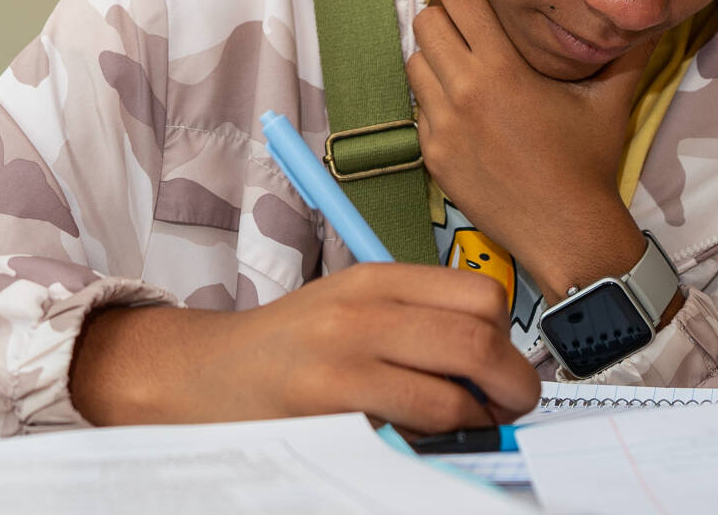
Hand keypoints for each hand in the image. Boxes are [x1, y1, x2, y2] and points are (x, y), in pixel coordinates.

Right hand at [71, 264, 539, 431]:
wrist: (204, 376)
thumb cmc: (287, 350)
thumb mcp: (349, 309)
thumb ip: (414, 321)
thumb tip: (493, 360)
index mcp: (375, 278)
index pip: (480, 294)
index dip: (508, 338)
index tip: (505, 365)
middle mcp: (364, 308)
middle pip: (479, 337)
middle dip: (513, 383)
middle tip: (508, 405)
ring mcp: (346, 356)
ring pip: (456, 386)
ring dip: (481, 417)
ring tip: (468, 425)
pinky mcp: (332, 403)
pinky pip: (416, 424)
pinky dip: (438, 438)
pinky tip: (422, 439)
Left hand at [407, 0, 653, 298]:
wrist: (568, 232)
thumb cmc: (589, 163)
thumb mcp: (611, 101)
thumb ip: (627, 51)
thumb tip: (643, 16)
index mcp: (502, 70)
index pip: (458, 0)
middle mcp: (464, 93)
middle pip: (426, 25)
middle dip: (443, 17)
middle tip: (465, 24)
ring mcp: (442, 127)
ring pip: (414, 65)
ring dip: (433, 57)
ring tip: (461, 64)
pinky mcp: (433, 156)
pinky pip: (418, 109)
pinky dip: (433, 100)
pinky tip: (462, 109)